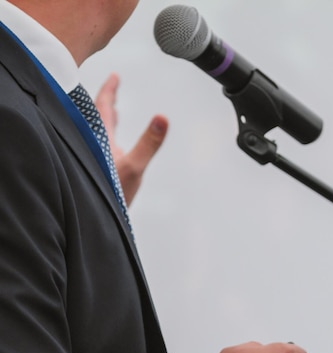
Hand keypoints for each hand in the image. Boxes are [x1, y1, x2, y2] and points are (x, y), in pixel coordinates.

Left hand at [95, 73, 167, 205]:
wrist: (96, 220)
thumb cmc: (110, 195)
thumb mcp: (134, 167)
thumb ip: (149, 142)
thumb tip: (163, 118)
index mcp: (99, 138)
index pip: (102, 106)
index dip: (109, 90)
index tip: (115, 76)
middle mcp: (94, 145)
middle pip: (98, 117)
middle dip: (107, 101)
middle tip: (113, 88)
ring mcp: (95, 158)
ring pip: (99, 133)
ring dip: (107, 120)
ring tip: (114, 112)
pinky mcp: (99, 171)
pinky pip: (102, 147)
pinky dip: (109, 138)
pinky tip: (113, 147)